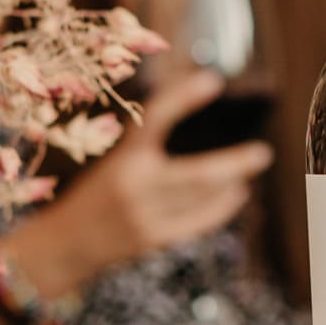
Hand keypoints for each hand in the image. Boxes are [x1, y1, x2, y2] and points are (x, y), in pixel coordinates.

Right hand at [32, 69, 273, 285]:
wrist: (64, 244)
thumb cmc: (95, 196)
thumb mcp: (114, 164)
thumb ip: (147, 150)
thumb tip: (191, 119)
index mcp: (122, 158)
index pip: (155, 118)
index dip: (183, 97)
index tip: (213, 80)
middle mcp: (133, 186)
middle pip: (196, 174)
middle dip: (234, 163)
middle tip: (262, 153)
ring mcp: (144, 215)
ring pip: (201, 198)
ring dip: (231, 183)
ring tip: (249, 168)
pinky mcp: (152, 239)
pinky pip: (197, 222)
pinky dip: (220, 207)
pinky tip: (235, 195)